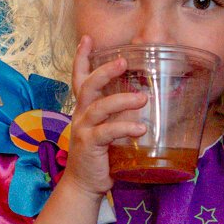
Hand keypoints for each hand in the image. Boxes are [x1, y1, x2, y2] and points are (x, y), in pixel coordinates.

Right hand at [61, 36, 148, 198]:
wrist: (84, 184)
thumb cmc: (100, 156)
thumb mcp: (107, 130)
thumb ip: (119, 115)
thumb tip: (144, 101)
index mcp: (84, 109)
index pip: (79, 78)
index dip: (81, 58)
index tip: (87, 39)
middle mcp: (80, 115)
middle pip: (88, 86)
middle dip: (104, 71)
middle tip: (123, 61)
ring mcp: (83, 130)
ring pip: (99, 107)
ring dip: (122, 100)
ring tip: (142, 99)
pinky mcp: (89, 145)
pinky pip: (107, 132)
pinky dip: (124, 128)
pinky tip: (140, 129)